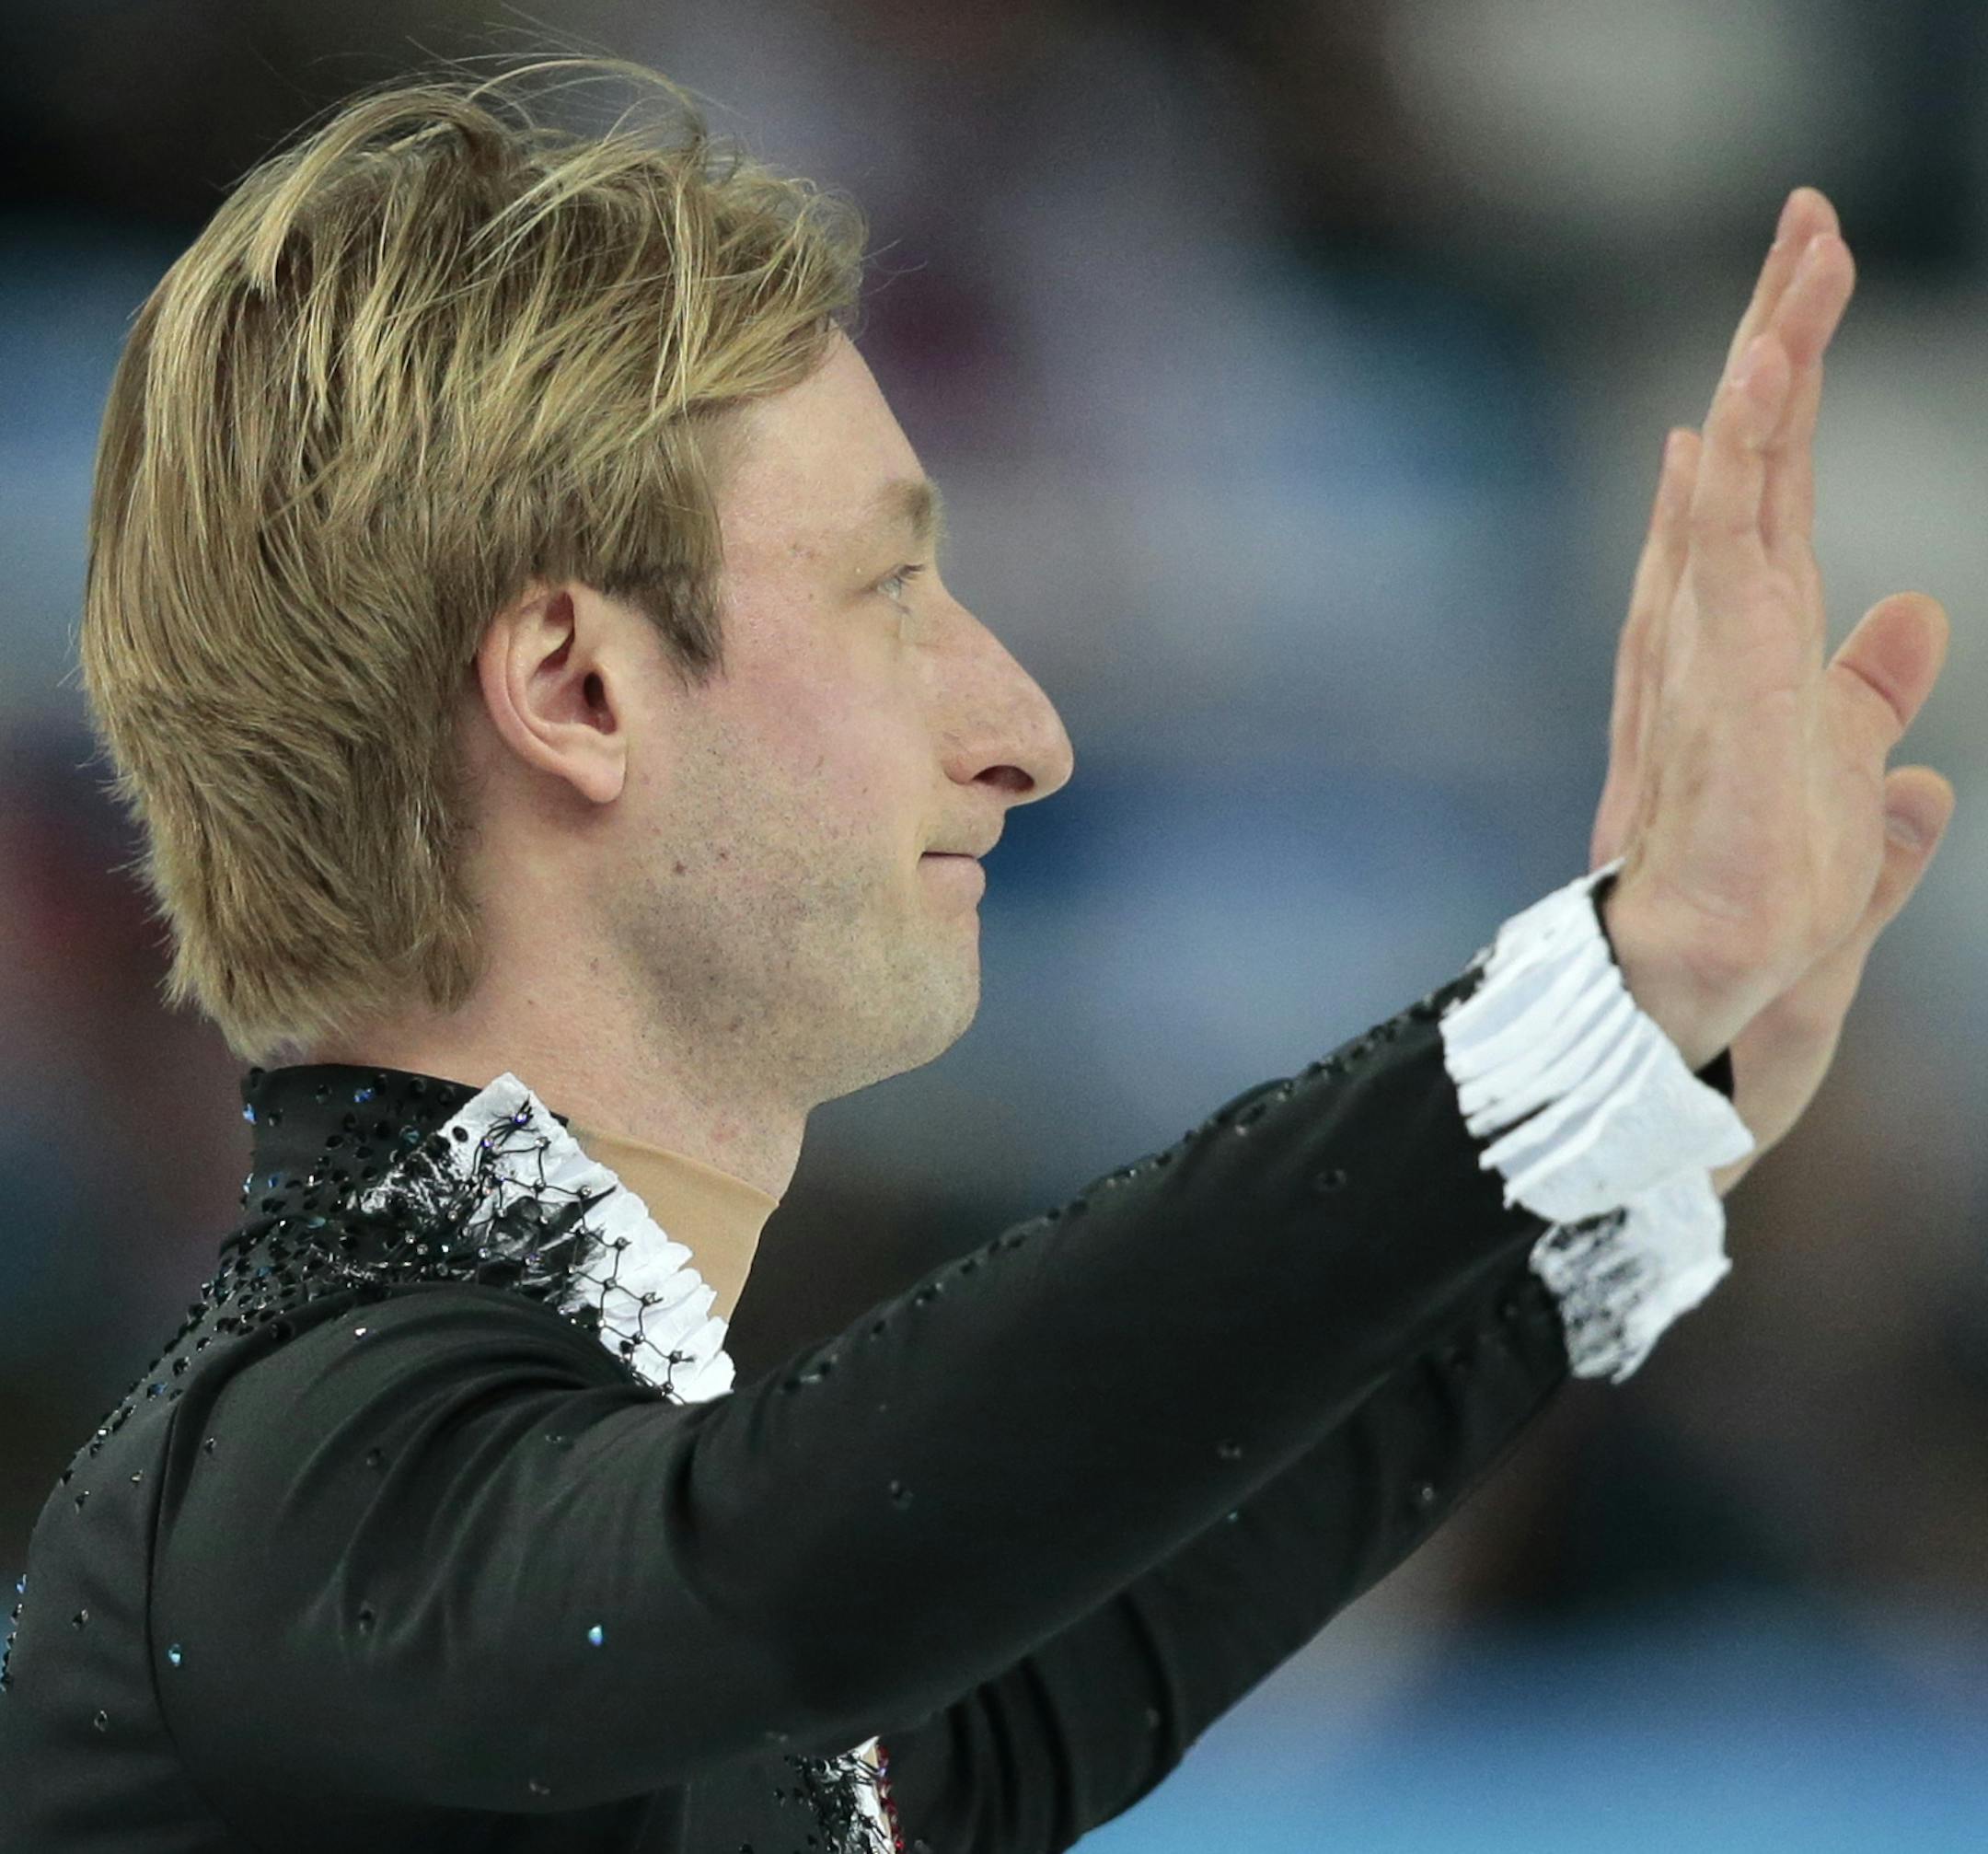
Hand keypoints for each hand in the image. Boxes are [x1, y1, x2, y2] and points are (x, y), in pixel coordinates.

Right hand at [1591, 187, 1955, 1187]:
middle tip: (1806, 231)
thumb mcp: (1853, 783)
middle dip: (1778, 348)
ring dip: (1770, 359)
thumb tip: (1916, 616)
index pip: (1764, 516)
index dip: (1774, 423)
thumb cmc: (1764, 918)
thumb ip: (1874, 704)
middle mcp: (1713, 633)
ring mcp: (1704, 643)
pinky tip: (1757, 367)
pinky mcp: (1710, 669)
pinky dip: (1741, 444)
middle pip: (1749, 466)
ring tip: (1805, 249)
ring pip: (1738, 473)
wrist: (1711, 995)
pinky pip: (1723, 533)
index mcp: (1748, 658)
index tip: (1778, 336)